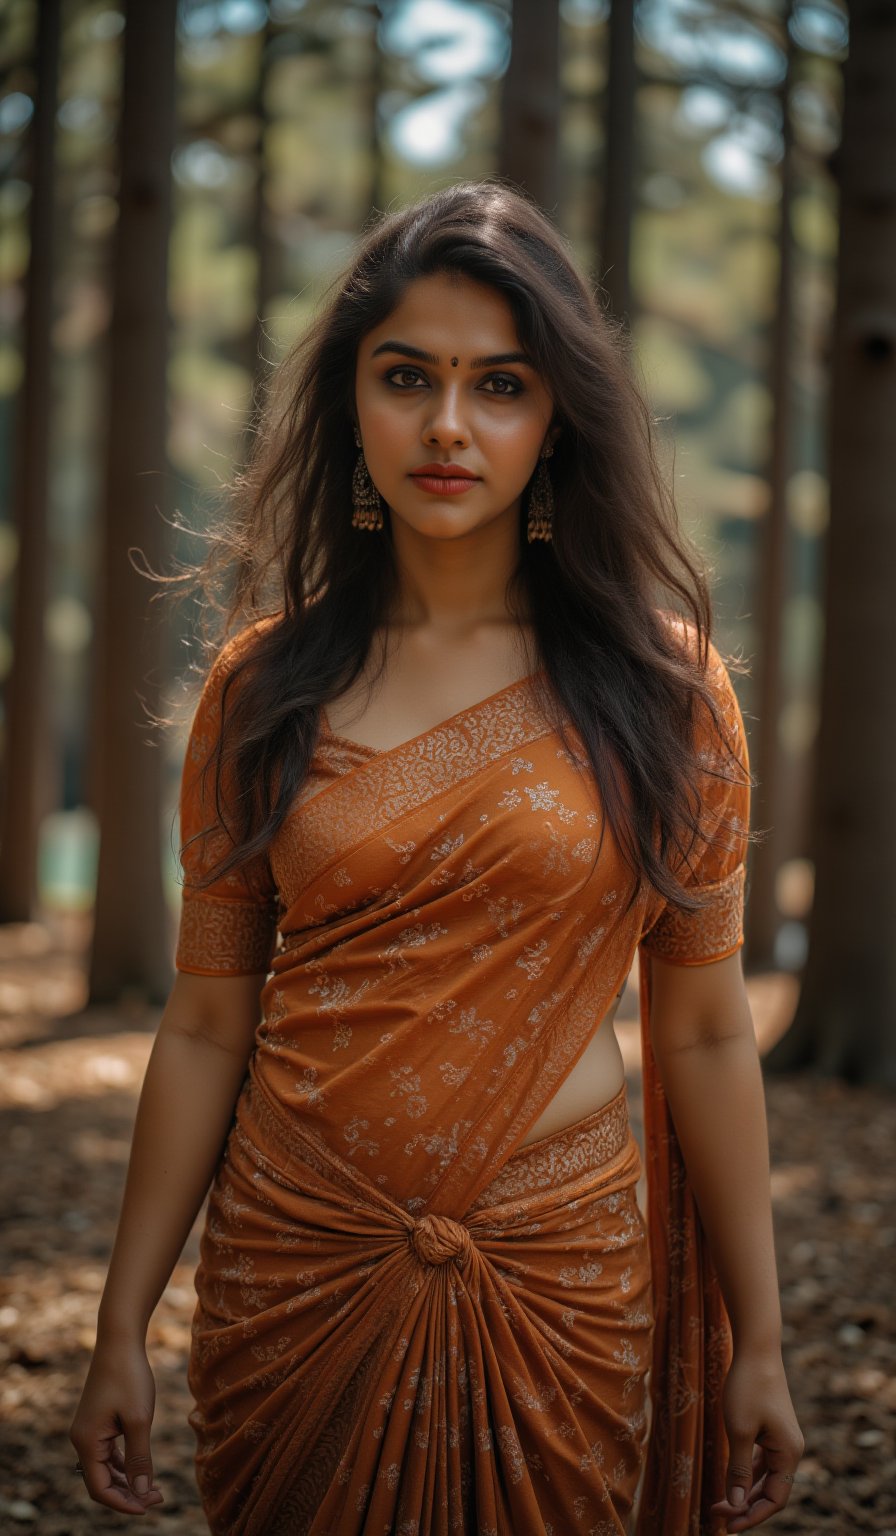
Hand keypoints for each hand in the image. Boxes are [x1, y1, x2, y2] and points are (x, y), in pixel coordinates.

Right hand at [69, 1339, 164, 1515]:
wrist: (120, 1339)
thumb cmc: (130, 1376)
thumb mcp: (139, 1419)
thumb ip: (139, 1458)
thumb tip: (142, 1493)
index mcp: (86, 1441)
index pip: (99, 1488)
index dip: (123, 1503)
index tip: (149, 1507)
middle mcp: (81, 1439)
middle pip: (101, 1481)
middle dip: (129, 1493)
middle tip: (159, 1497)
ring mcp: (88, 1430)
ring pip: (105, 1468)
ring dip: (128, 1480)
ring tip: (156, 1488)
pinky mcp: (97, 1421)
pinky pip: (107, 1453)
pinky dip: (124, 1464)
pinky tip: (143, 1468)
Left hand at [710, 1346, 803, 1531]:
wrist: (756, 1349)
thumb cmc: (747, 1387)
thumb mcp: (739, 1431)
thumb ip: (739, 1470)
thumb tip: (737, 1504)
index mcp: (789, 1453)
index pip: (775, 1499)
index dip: (752, 1516)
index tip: (728, 1525)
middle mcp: (790, 1449)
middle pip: (771, 1491)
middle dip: (744, 1506)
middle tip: (715, 1515)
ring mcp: (782, 1439)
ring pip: (765, 1477)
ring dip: (744, 1491)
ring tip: (718, 1503)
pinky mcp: (772, 1429)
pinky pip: (762, 1461)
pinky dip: (747, 1473)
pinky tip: (730, 1479)